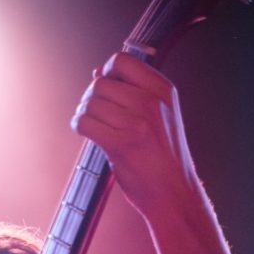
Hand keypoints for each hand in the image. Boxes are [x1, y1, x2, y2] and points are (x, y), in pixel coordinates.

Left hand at [71, 52, 198, 223]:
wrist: (173, 193)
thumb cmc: (163, 158)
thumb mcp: (160, 116)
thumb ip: (132, 93)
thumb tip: (97, 72)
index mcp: (162, 90)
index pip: (122, 61)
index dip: (107, 73)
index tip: (106, 92)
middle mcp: (151, 101)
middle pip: (101, 83)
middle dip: (91, 98)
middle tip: (96, 115)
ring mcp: (137, 122)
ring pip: (91, 103)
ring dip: (84, 114)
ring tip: (93, 127)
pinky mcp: (121, 144)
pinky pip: (85, 123)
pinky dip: (79, 126)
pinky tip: (85, 133)